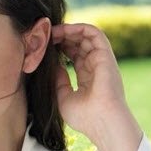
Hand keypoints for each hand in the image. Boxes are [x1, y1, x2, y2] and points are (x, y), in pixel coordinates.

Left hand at [52, 22, 126, 142]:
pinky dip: (80, 28)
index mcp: (88, 79)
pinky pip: (95, 34)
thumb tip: (52, 65)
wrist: (102, 122)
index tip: (45, 47)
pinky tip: (64, 30)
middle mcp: (96, 68)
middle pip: (79, 45)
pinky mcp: (105, 56)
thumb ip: (58, 80)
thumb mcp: (63, 97)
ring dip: (69, 31)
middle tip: (45, 36)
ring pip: (86, 37)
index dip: (60, 49)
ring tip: (52, 31)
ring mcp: (102, 61)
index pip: (74, 57)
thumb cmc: (84, 117)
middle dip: (62, 38)